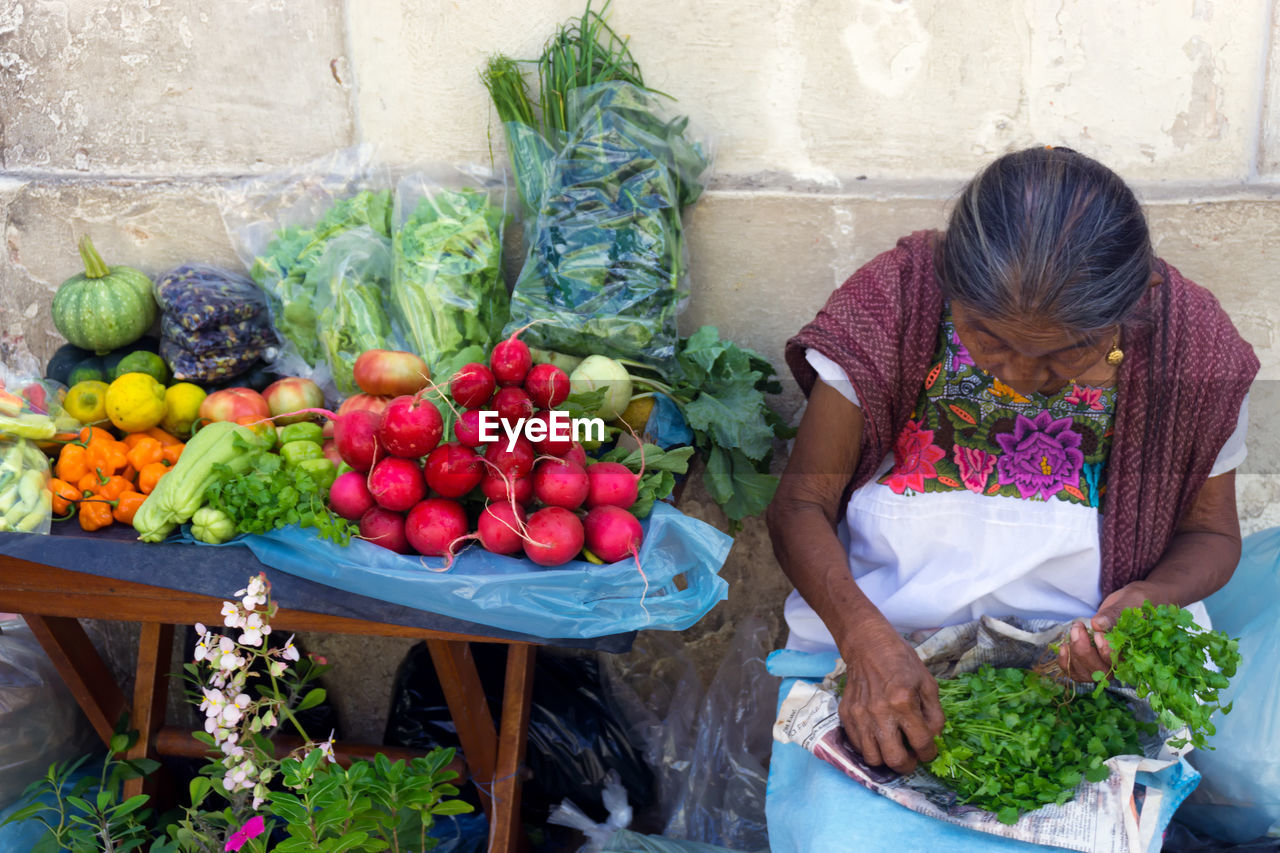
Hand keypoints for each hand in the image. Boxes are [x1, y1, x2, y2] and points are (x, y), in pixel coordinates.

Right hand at [838, 627, 944, 774]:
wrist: (867, 646)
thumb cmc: (901, 662)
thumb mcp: (927, 683)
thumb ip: (935, 715)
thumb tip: (934, 738)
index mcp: (903, 702)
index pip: (921, 743)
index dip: (929, 753)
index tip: (928, 752)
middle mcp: (880, 712)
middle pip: (895, 759)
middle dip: (908, 766)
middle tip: (911, 759)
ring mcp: (859, 715)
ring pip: (872, 758)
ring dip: (886, 760)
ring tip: (893, 750)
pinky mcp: (846, 715)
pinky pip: (857, 745)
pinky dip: (870, 747)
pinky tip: (879, 737)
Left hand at [1057, 583, 1154, 681]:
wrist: (1128, 605)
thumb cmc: (1131, 604)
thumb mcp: (1126, 604)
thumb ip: (1113, 615)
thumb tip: (1098, 624)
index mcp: (1133, 653)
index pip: (1120, 662)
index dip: (1106, 652)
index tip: (1097, 634)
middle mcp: (1119, 665)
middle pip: (1100, 671)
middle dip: (1084, 651)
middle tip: (1078, 628)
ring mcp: (1103, 666)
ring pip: (1086, 673)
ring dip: (1074, 653)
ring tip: (1073, 631)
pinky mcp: (1090, 664)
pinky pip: (1076, 672)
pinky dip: (1066, 661)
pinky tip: (1065, 645)